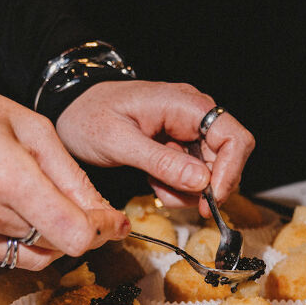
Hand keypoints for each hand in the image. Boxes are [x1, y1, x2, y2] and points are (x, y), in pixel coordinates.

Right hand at [0, 70, 127, 268]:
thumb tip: (103, 213)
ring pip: (35, 256)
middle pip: (58, 245)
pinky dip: (19, 238)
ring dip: (49, 236)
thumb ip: (71, 176)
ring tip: (35, 198)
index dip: (100, 230)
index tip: (112, 221)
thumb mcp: (30, 127)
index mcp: (8, 177)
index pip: (74, 234)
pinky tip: (7, 206)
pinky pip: (6, 254)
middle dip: (77, 228)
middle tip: (78, 203)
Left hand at [55, 80, 255, 215]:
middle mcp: (193, 115)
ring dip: (187, 190)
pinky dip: (177, 187)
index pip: (234, 137)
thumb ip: (161, 161)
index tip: (211, 199)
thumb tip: (201, 180)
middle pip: (226, 159)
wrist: (71, 111)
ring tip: (155, 187)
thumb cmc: (89, 116)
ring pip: (210, 172)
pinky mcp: (179, 145)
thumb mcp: (119, 142)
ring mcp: (187, 130)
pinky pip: (192, 174)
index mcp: (184, 105)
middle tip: (175, 200)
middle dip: (205, 187)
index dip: (230, 172)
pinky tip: (154, 182)